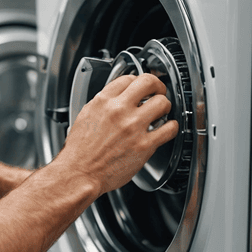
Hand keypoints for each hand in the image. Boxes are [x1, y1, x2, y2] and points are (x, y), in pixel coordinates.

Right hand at [59, 73, 179, 194]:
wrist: (79, 173)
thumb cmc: (79, 151)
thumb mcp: (84, 117)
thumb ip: (102, 105)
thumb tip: (116, 99)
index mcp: (102, 102)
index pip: (128, 78)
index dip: (137, 81)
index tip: (140, 88)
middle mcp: (118, 110)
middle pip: (148, 82)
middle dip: (157, 86)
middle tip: (157, 92)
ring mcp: (133, 127)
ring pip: (162, 102)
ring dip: (164, 106)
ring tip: (161, 112)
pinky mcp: (145, 144)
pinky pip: (170, 128)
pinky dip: (171, 127)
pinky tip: (166, 129)